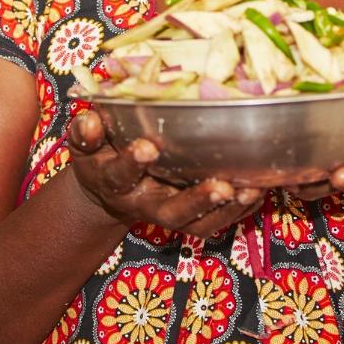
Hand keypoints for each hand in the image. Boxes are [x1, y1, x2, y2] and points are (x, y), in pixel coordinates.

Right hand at [68, 109, 264, 236]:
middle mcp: (144, 203)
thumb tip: (90, 120)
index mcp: (115, 182)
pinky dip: (238, 211)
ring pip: (197, 224)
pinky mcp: (189, 218)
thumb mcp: (85, 143)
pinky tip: (258, 192)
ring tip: (250, 191)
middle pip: (170, 211)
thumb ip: (86, 133)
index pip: (121, 174)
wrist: (106, 189)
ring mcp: (168, 213)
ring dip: (225, 209)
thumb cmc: (100, 153)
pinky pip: (214, 223)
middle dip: (196, 200)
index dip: (132, 162)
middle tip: (221, 185)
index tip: (147, 145)